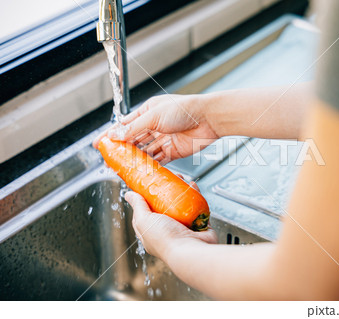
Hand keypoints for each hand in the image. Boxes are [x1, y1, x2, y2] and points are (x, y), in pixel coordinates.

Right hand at [93, 94, 218, 163]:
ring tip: (122, 169)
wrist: (209, 119)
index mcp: (148, 112)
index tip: (100, 144)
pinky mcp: (174, 151)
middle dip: (121, 151)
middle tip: (110, 161)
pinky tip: (141, 172)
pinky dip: (150, 167)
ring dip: (135, 160)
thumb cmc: (185, 109)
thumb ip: (134, 128)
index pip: (125, 125)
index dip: (111, 135)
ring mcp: (164, 139)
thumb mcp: (154, 116)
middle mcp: (155, 125)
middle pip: (133, 140)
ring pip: (145, 152)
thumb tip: (116, 135)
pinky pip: (159, 160)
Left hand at [125, 185, 216, 260]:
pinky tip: (193, 186)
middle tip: (168, 178)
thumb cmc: (166, 239)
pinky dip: (196, 196)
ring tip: (181, 179)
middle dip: (167, 190)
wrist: (191, 250)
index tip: (149, 184)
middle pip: (165, 206)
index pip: (146, 212)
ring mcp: (184, 227)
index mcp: (152, 233)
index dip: (146, 198)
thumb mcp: (145, 221)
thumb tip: (129, 195)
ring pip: (182, 205)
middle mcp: (168, 230)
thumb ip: (138, 206)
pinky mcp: (199, 224)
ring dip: (182, 191)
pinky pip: (197, 207)